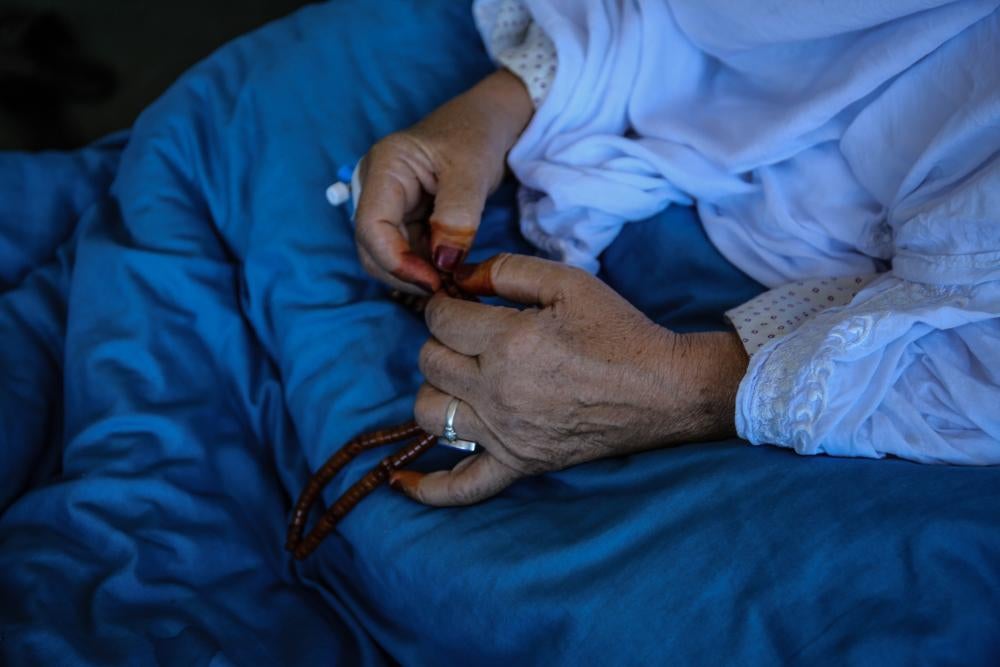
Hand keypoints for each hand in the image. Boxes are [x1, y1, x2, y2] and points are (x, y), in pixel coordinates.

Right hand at [353, 70, 533, 294]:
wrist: (489, 123)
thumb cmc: (477, 134)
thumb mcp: (472, 170)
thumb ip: (457, 216)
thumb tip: (443, 264)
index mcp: (384, 168)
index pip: (371, 226)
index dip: (396, 262)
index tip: (434, 281)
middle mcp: (377, 189)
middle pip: (372, 249)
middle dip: (405, 275)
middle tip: (447, 290)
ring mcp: (390, 207)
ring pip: (388, 258)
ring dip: (417, 277)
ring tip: (453, 285)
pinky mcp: (406, 221)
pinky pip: (408, 255)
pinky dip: (426, 271)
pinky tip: (451, 276)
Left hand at [393, 254, 749, 505]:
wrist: (664, 389)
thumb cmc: (618, 331)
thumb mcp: (568, 281)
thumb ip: (507, 271)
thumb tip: (459, 279)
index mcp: (508, 343)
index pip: (439, 319)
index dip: (445, 305)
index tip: (463, 304)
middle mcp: (498, 392)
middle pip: (428, 362)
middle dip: (441, 341)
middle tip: (471, 337)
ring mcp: (506, 434)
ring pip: (428, 414)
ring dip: (435, 391)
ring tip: (461, 381)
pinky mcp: (519, 464)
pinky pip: (462, 487)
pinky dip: (428, 486)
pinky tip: (401, 480)